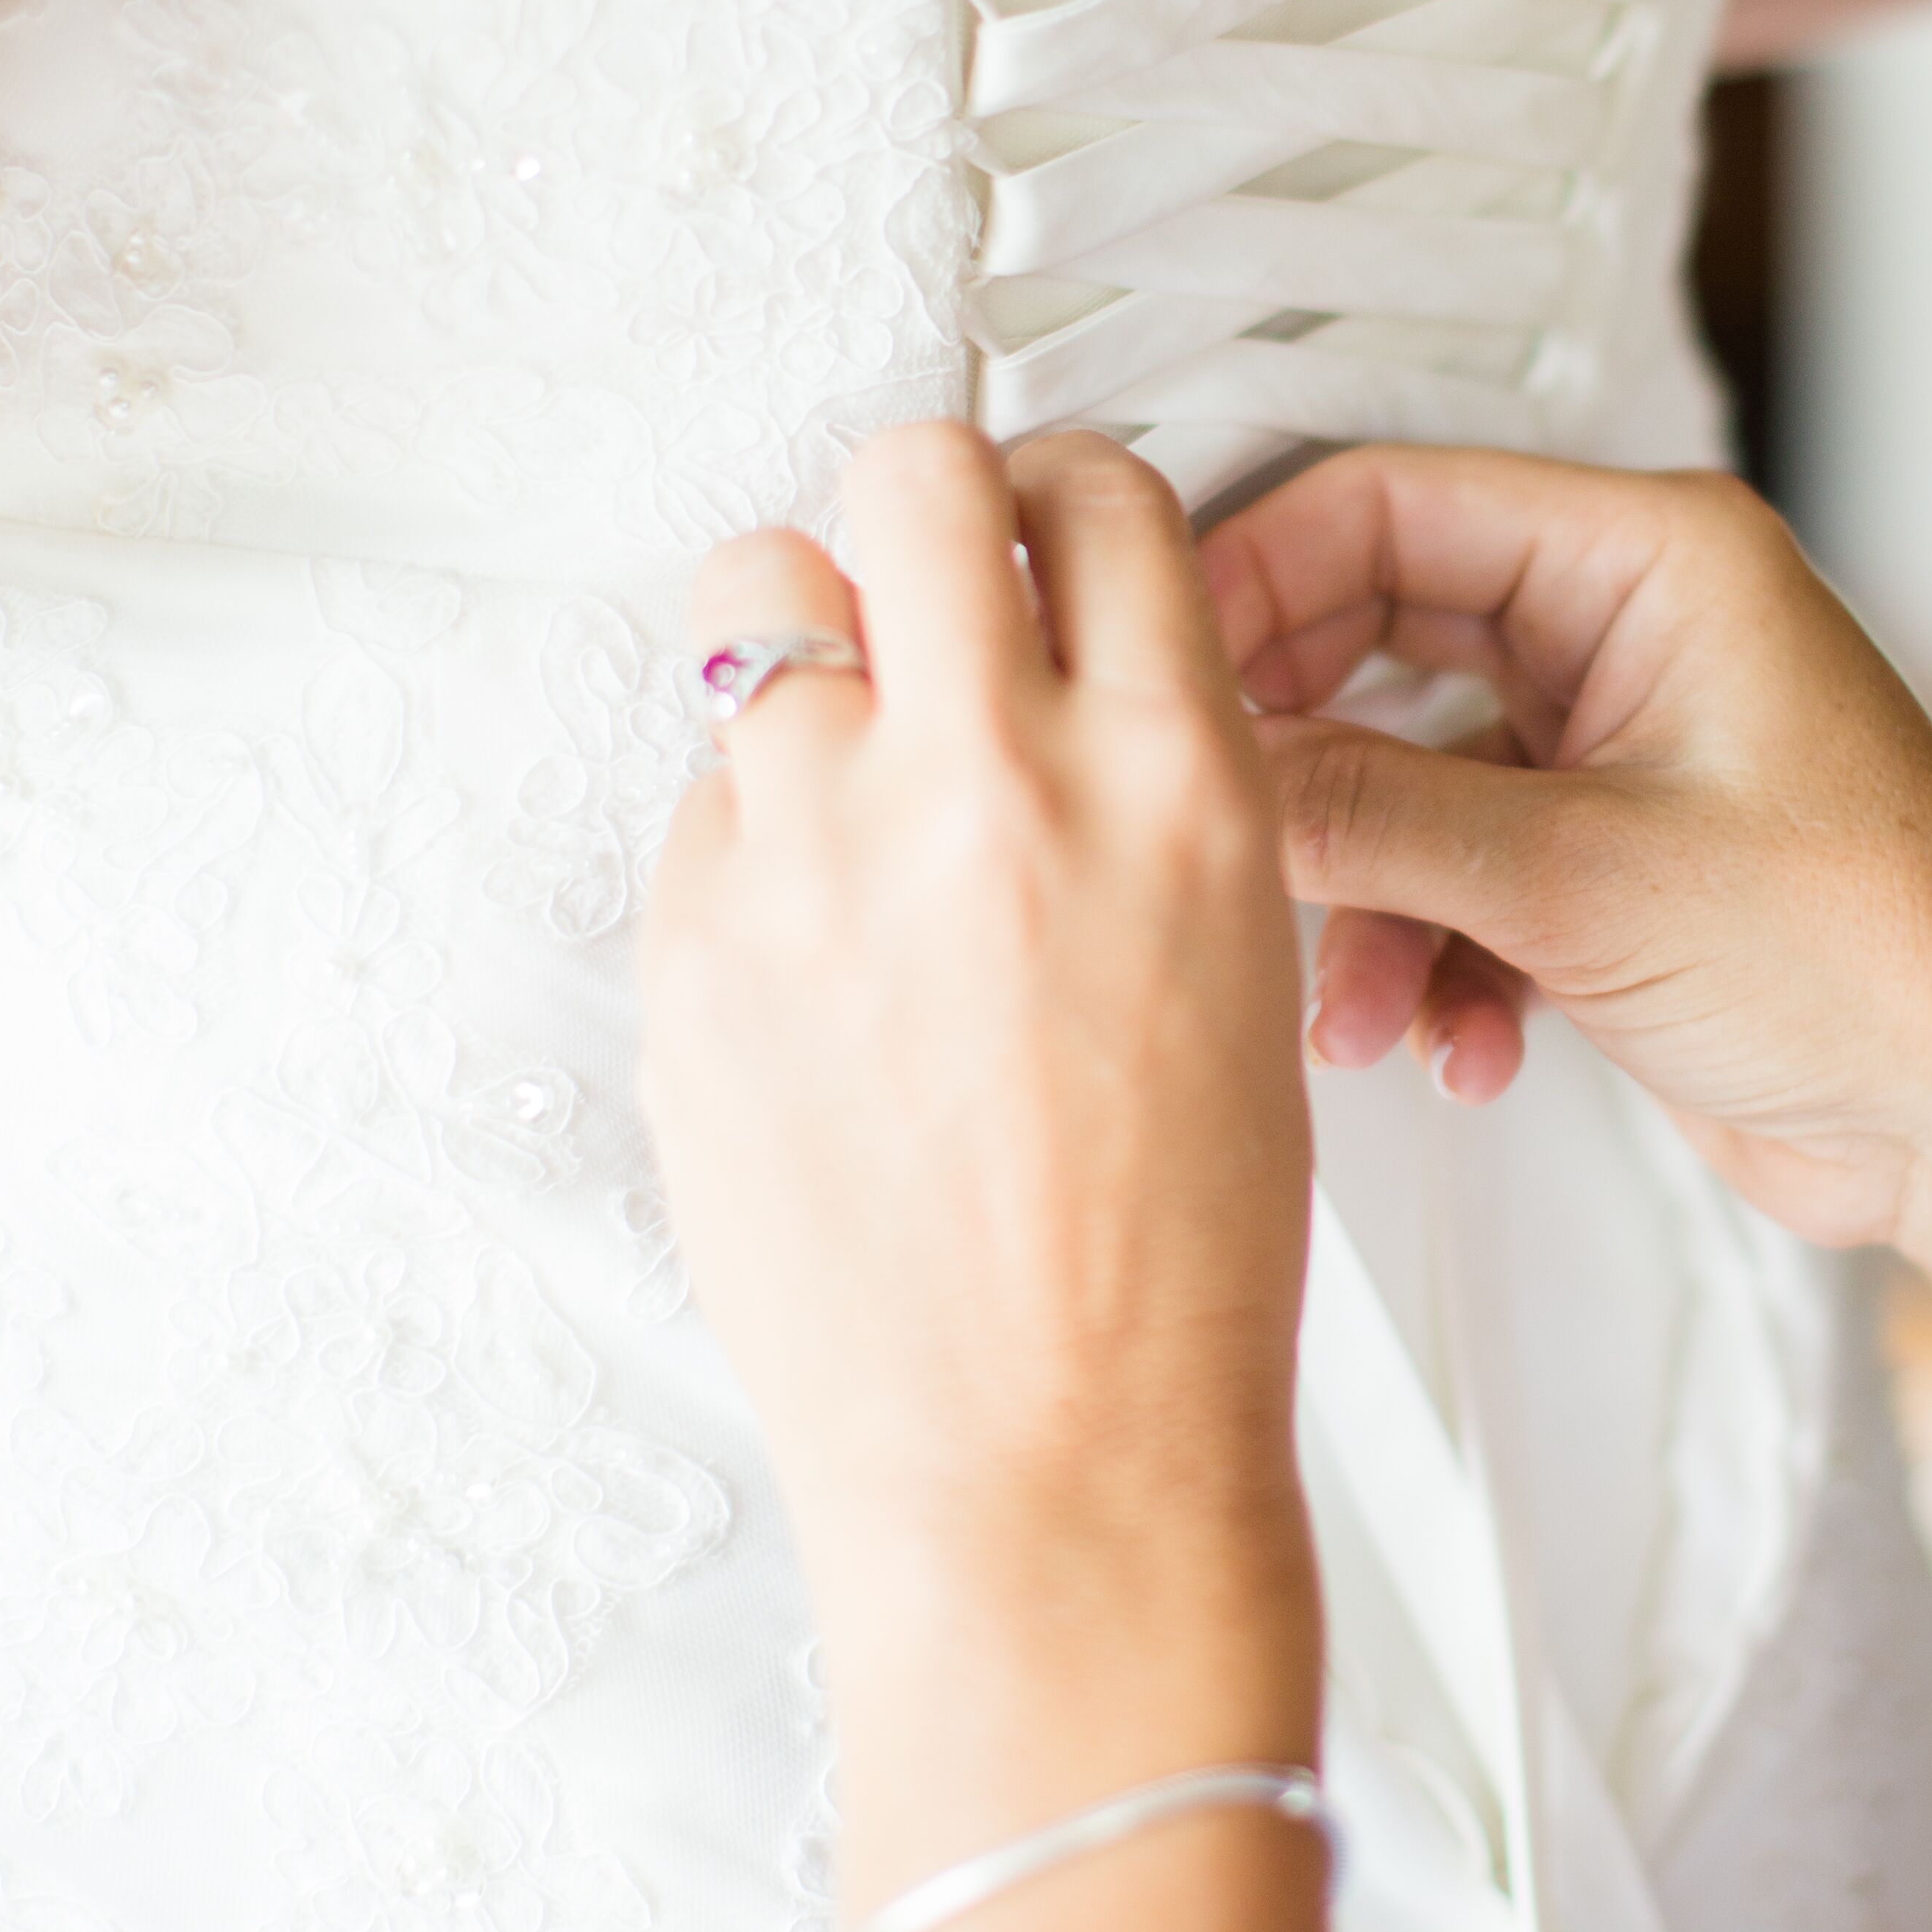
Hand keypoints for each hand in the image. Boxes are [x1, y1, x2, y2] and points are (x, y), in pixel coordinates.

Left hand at [642, 427, 1319, 1871]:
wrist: (1049, 1462)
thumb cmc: (1169, 1255)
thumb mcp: (1237, 955)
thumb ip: (1144, 779)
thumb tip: (1046, 661)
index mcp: (1172, 778)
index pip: (1101, 495)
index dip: (1059, 494)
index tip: (1035, 529)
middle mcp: (993, 780)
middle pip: (910, 470)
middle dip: (916, 505)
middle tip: (919, 581)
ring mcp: (822, 856)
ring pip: (758, 594)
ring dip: (801, 644)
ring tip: (839, 759)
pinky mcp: (694, 946)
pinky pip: (704, 794)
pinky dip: (753, 832)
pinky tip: (815, 949)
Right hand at [1203, 448, 1931, 1289]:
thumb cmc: (1886, 958)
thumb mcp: (1581, 881)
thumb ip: (1374, 819)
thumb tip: (1217, 776)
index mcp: (1654, 558)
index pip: (1392, 502)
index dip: (1257, 578)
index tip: (1166, 668)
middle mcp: (1637, 629)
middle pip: (1383, 634)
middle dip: (1302, 752)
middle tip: (1217, 819)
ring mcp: (1625, 746)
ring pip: (1411, 773)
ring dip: (1369, 893)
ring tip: (1356, 999)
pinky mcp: (1617, 858)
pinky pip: (1464, 869)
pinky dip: (1439, 956)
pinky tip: (1457, 1042)